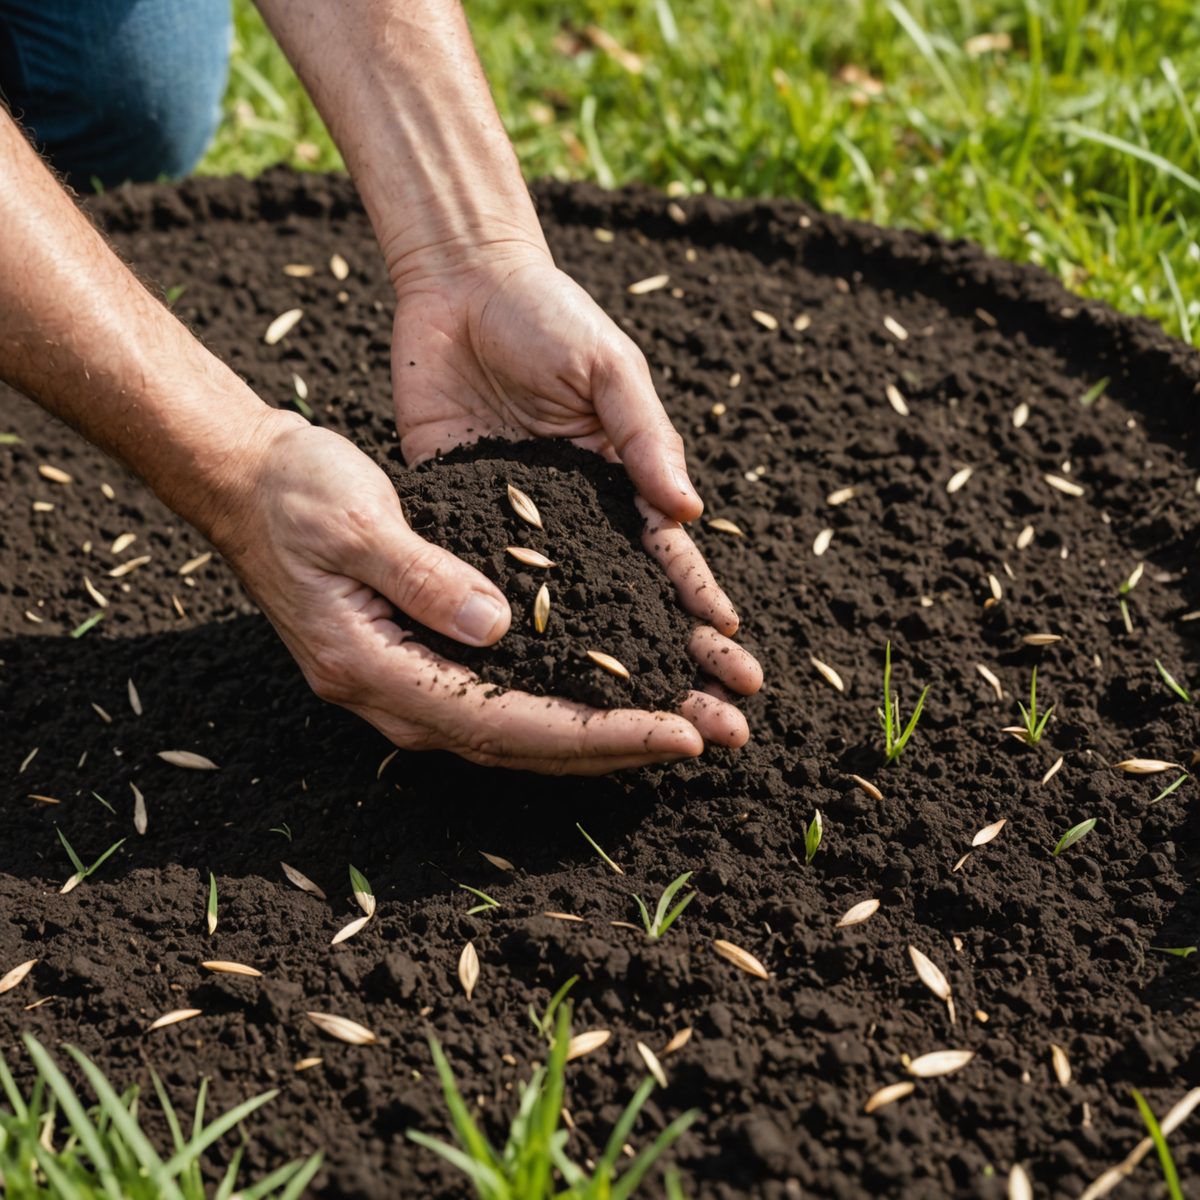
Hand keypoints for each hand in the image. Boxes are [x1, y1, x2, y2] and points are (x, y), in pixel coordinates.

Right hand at [213, 413, 758, 774]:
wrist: (245, 484)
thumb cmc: (295, 493)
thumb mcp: (358, 521)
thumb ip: (425, 577)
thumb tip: (498, 627)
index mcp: (374, 666)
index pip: (505, 722)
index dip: (596, 733)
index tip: (675, 731)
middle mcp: (390, 696)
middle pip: (519, 746)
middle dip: (612, 748)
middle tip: (700, 741)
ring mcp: (401, 686)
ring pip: (513, 736)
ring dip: (594, 737)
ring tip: (672, 731)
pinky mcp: (414, 664)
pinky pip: (498, 705)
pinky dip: (559, 710)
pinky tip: (606, 702)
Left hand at [389, 240, 761, 708]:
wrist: (459, 286)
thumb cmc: (548, 316)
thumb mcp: (607, 368)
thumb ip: (642, 435)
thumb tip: (689, 508)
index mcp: (620, 481)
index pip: (668, 559)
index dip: (701, 611)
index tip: (736, 667)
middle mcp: (574, 516)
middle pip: (623, 601)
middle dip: (669, 662)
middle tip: (713, 726)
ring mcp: (517, 522)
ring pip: (556, 607)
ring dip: (589, 665)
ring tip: (623, 727)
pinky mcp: (457, 515)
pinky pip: (477, 576)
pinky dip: (495, 625)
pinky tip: (512, 679)